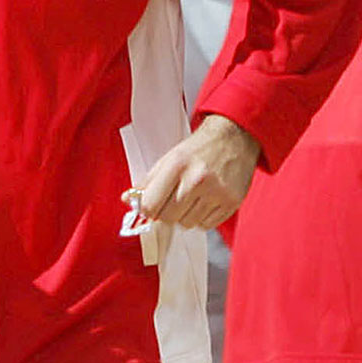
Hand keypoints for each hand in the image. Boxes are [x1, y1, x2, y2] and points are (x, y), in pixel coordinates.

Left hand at [135, 114, 260, 228]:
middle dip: (167, 213)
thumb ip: (148, 181)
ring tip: (193, 198)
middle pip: (168, 218)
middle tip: (174, 199)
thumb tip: (127, 199)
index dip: (147, 209)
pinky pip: (207, 225)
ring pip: (187, 224)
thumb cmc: (200, 148)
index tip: (150, 206)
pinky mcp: (231, 202)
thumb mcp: (170, 158)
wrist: (235, 137)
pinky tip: (206, 201)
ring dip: (186, 216)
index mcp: (177, 165)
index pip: (151, 205)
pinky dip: (203, 218)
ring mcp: (216, 192)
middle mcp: (197, 179)